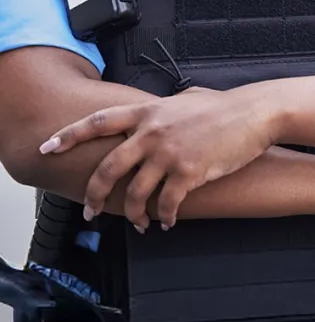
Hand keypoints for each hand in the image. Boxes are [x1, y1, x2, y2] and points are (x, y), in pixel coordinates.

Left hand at [39, 85, 276, 230]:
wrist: (256, 113)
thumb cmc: (226, 107)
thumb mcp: (189, 98)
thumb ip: (168, 107)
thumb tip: (164, 107)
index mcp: (150, 113)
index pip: (100, 121)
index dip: (70, 134)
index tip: (50, 147)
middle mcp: (154, 132)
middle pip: (108, 168)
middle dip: (94, 194)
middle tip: (89, 210)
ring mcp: (170, 153)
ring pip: (134, 193)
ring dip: (133, 214)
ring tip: (140, 223)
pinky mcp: (189, 172)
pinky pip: (165, 204)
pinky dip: (163, 218)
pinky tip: (167, 222)